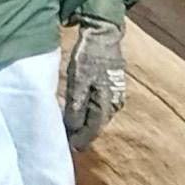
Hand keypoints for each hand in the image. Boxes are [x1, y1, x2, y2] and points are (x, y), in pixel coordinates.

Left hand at [61, 19, 128, 148]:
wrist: (103, 35)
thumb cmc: (89, 57)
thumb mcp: (78, 80)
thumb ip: (77, 106)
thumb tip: (73, 128)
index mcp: (107, 103)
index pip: (94, 129)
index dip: (82, 140)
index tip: (71, 149)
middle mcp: (115, 103)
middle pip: (97, 124)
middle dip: (83, 134)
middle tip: (69, 143)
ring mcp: (116, 95)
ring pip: (99, 116)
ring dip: (87, 124)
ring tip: (72, 130)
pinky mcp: (113, 87)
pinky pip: (101, 106)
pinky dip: (90, 112)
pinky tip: (81, 113)